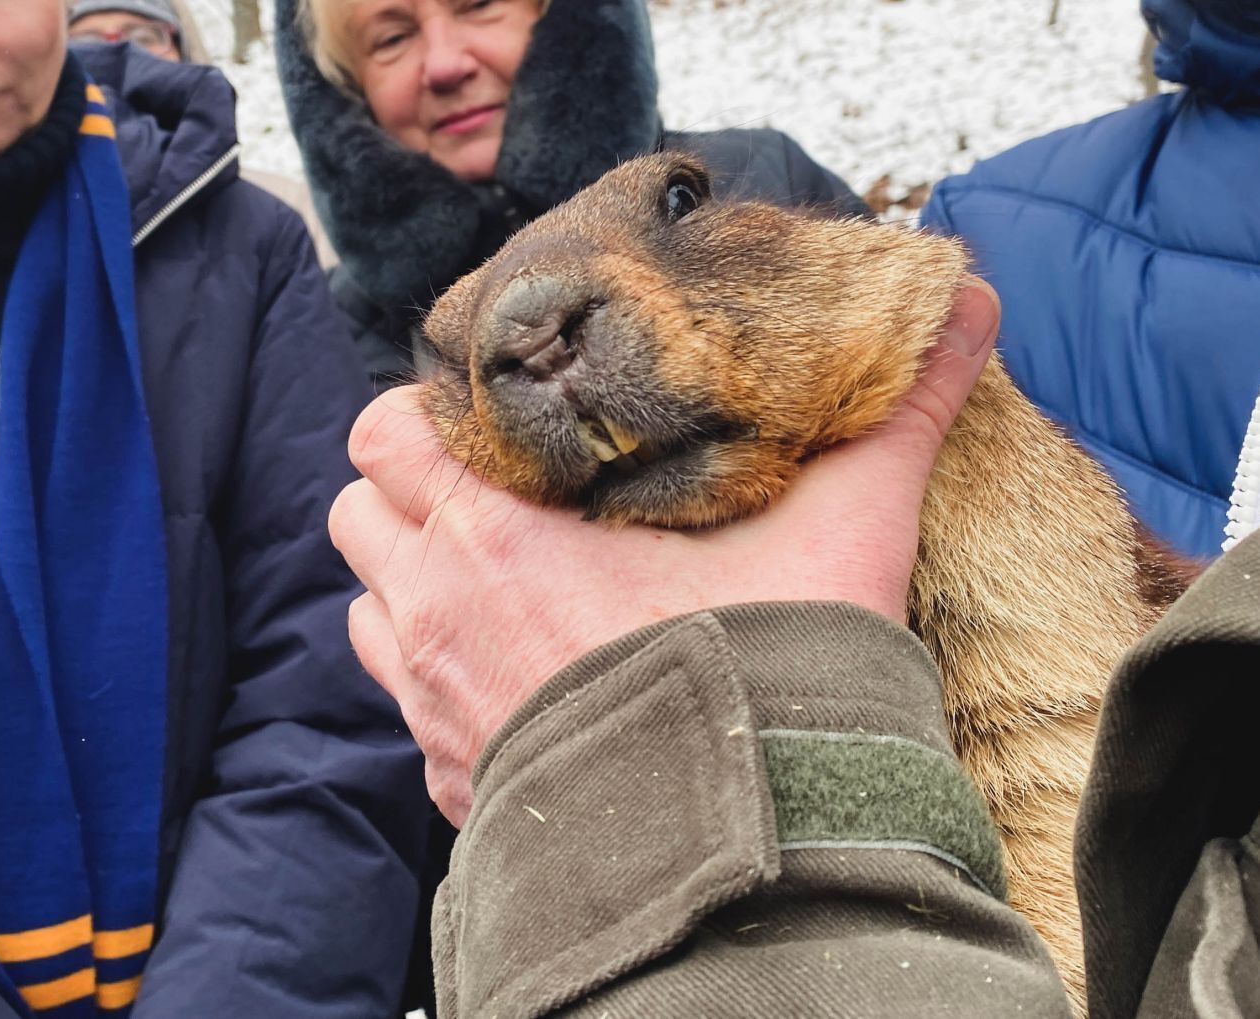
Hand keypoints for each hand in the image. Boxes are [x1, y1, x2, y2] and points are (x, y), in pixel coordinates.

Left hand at [330, 279, 1000, 825]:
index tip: (487, 419)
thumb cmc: (778, 673)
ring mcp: (435, 704)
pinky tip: (514, 671)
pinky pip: (401, 705)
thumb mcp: (843, 526)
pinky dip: (434, 675)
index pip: (387, 432)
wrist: (757, 842)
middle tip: (492, 495)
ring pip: (367, 608)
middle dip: (409, 494)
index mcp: (499, 534)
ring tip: (497, 581)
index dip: (424, 414)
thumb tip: (968, 305)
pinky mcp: (451, 780)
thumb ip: (898, 412)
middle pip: (358, 512)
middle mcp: (441, 614)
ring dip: (412, 584)